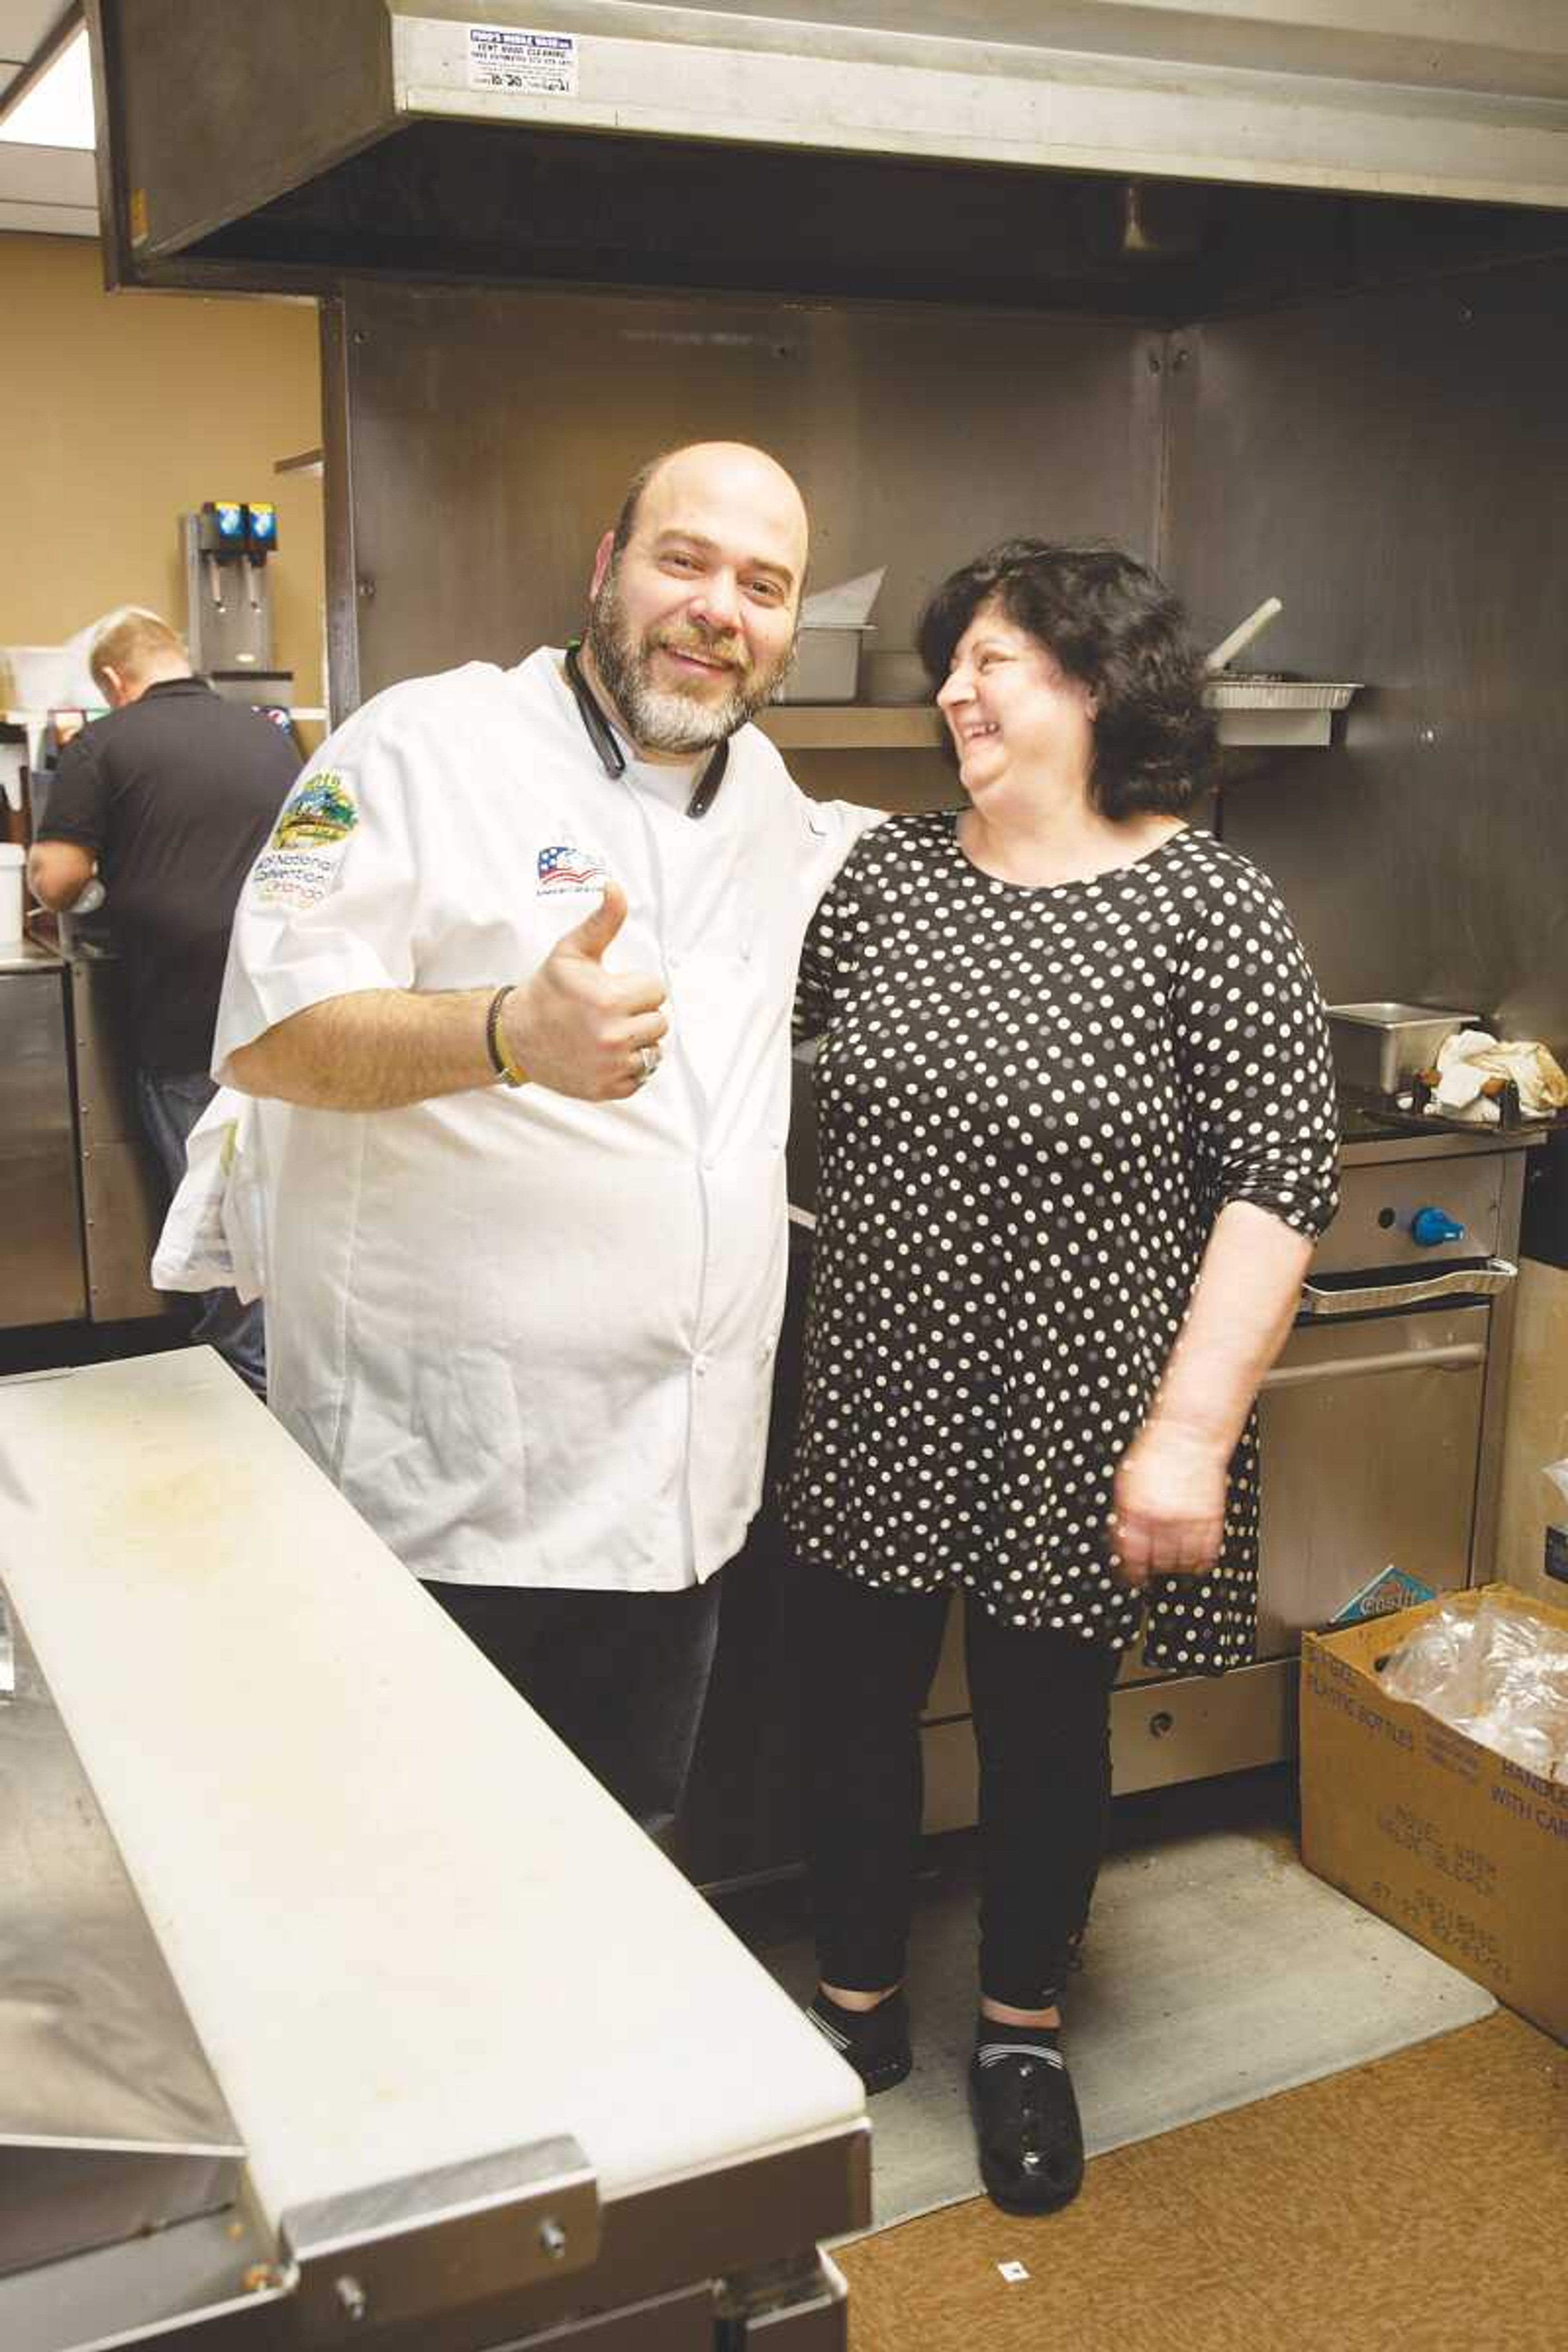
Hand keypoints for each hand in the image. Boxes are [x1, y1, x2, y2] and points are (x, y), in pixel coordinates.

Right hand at [502, 881, 668, 1100]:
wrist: (517, 1037)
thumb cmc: (548, 990)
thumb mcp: (572, 951)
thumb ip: (602, 921)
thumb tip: (615, 887)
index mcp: (609, 1001)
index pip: (656, 991)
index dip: (636, 987)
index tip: (612, 990)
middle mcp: (612, 1037)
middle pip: (659, 1022)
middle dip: (638, 1014)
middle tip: (608, 1012)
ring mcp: (610, 1067)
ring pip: (653, 1050)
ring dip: (637, 1041)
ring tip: (607, 1032)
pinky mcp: (607, 1089)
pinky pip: (641, 1077)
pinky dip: (627, 1067)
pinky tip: (604, 1054)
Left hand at [1107, 1421, 1227, 1588]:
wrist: (1188, 1434)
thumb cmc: (1157, 1452)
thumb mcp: (1127, 1480)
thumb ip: (1125, 1511)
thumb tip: (1121, 1537)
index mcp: (1135, 1509)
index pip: (1129, 1554)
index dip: (1128, 1571)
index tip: (1129, 1577)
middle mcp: (1161, 1518)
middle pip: (1156, 1562)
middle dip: (1152, 1567)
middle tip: (1151, 1566)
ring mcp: (1188, 1519)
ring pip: (1181, 1562)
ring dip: (1175, 1565)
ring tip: (1172, 1559)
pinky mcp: (1211, 1518)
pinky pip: (1206, 1553)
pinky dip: (1200, 1560)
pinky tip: (1194, 1556)